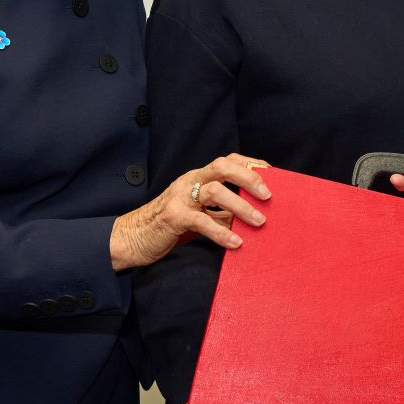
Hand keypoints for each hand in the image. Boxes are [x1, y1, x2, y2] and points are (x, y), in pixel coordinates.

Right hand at [110, 154, 270, 270]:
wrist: (131, 238)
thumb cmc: (169, 227)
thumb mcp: (200, 216)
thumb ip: (221, 213)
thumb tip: (253, 218)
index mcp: (197, 178)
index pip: (227, 160)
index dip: (250, 164)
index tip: (272, 174)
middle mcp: (189, 181)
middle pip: (222, 166)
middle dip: (248, 177)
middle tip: (268, 196)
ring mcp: (179, 197)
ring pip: (213, 191)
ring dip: (240, 206)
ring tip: (259, 221)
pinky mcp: (172, 217)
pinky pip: (201, 221)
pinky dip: (221, 231)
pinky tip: (236, 243)